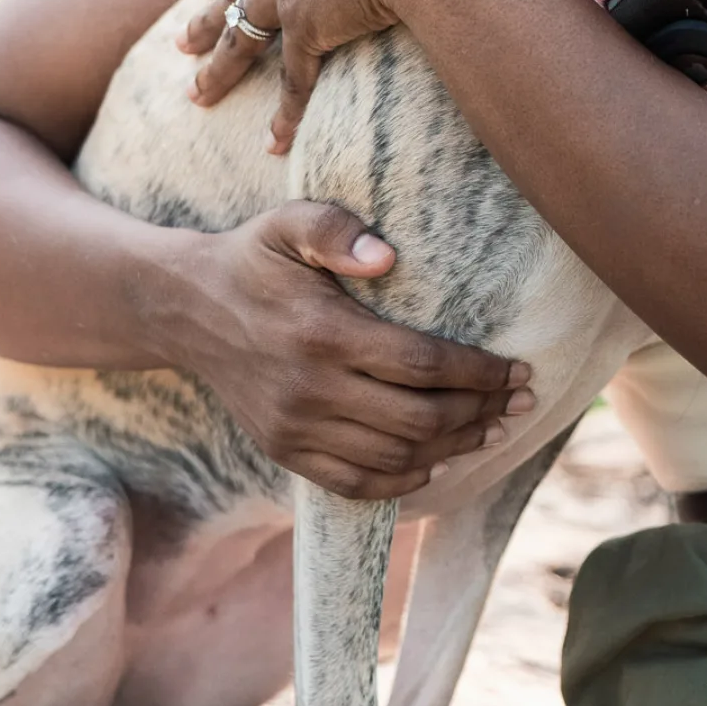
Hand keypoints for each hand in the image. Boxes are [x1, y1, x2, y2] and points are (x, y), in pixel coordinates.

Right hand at [171, 200, 532, 498]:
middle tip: (521, 401)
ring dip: (455, 448)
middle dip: (482, 412)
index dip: (481, 374)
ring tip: (492, 428)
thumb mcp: (289, 222)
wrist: (186, 309)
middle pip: (420, 419)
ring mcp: (296, 428)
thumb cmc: (253, 259)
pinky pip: (355, 483)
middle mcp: (311, 390)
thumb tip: (387, 256)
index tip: (519, 370)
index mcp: (324, 334)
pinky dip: (403, 482)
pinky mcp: (284, 451)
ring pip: (396, 457)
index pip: (423, 366)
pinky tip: (436, 463)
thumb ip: (335, 229)